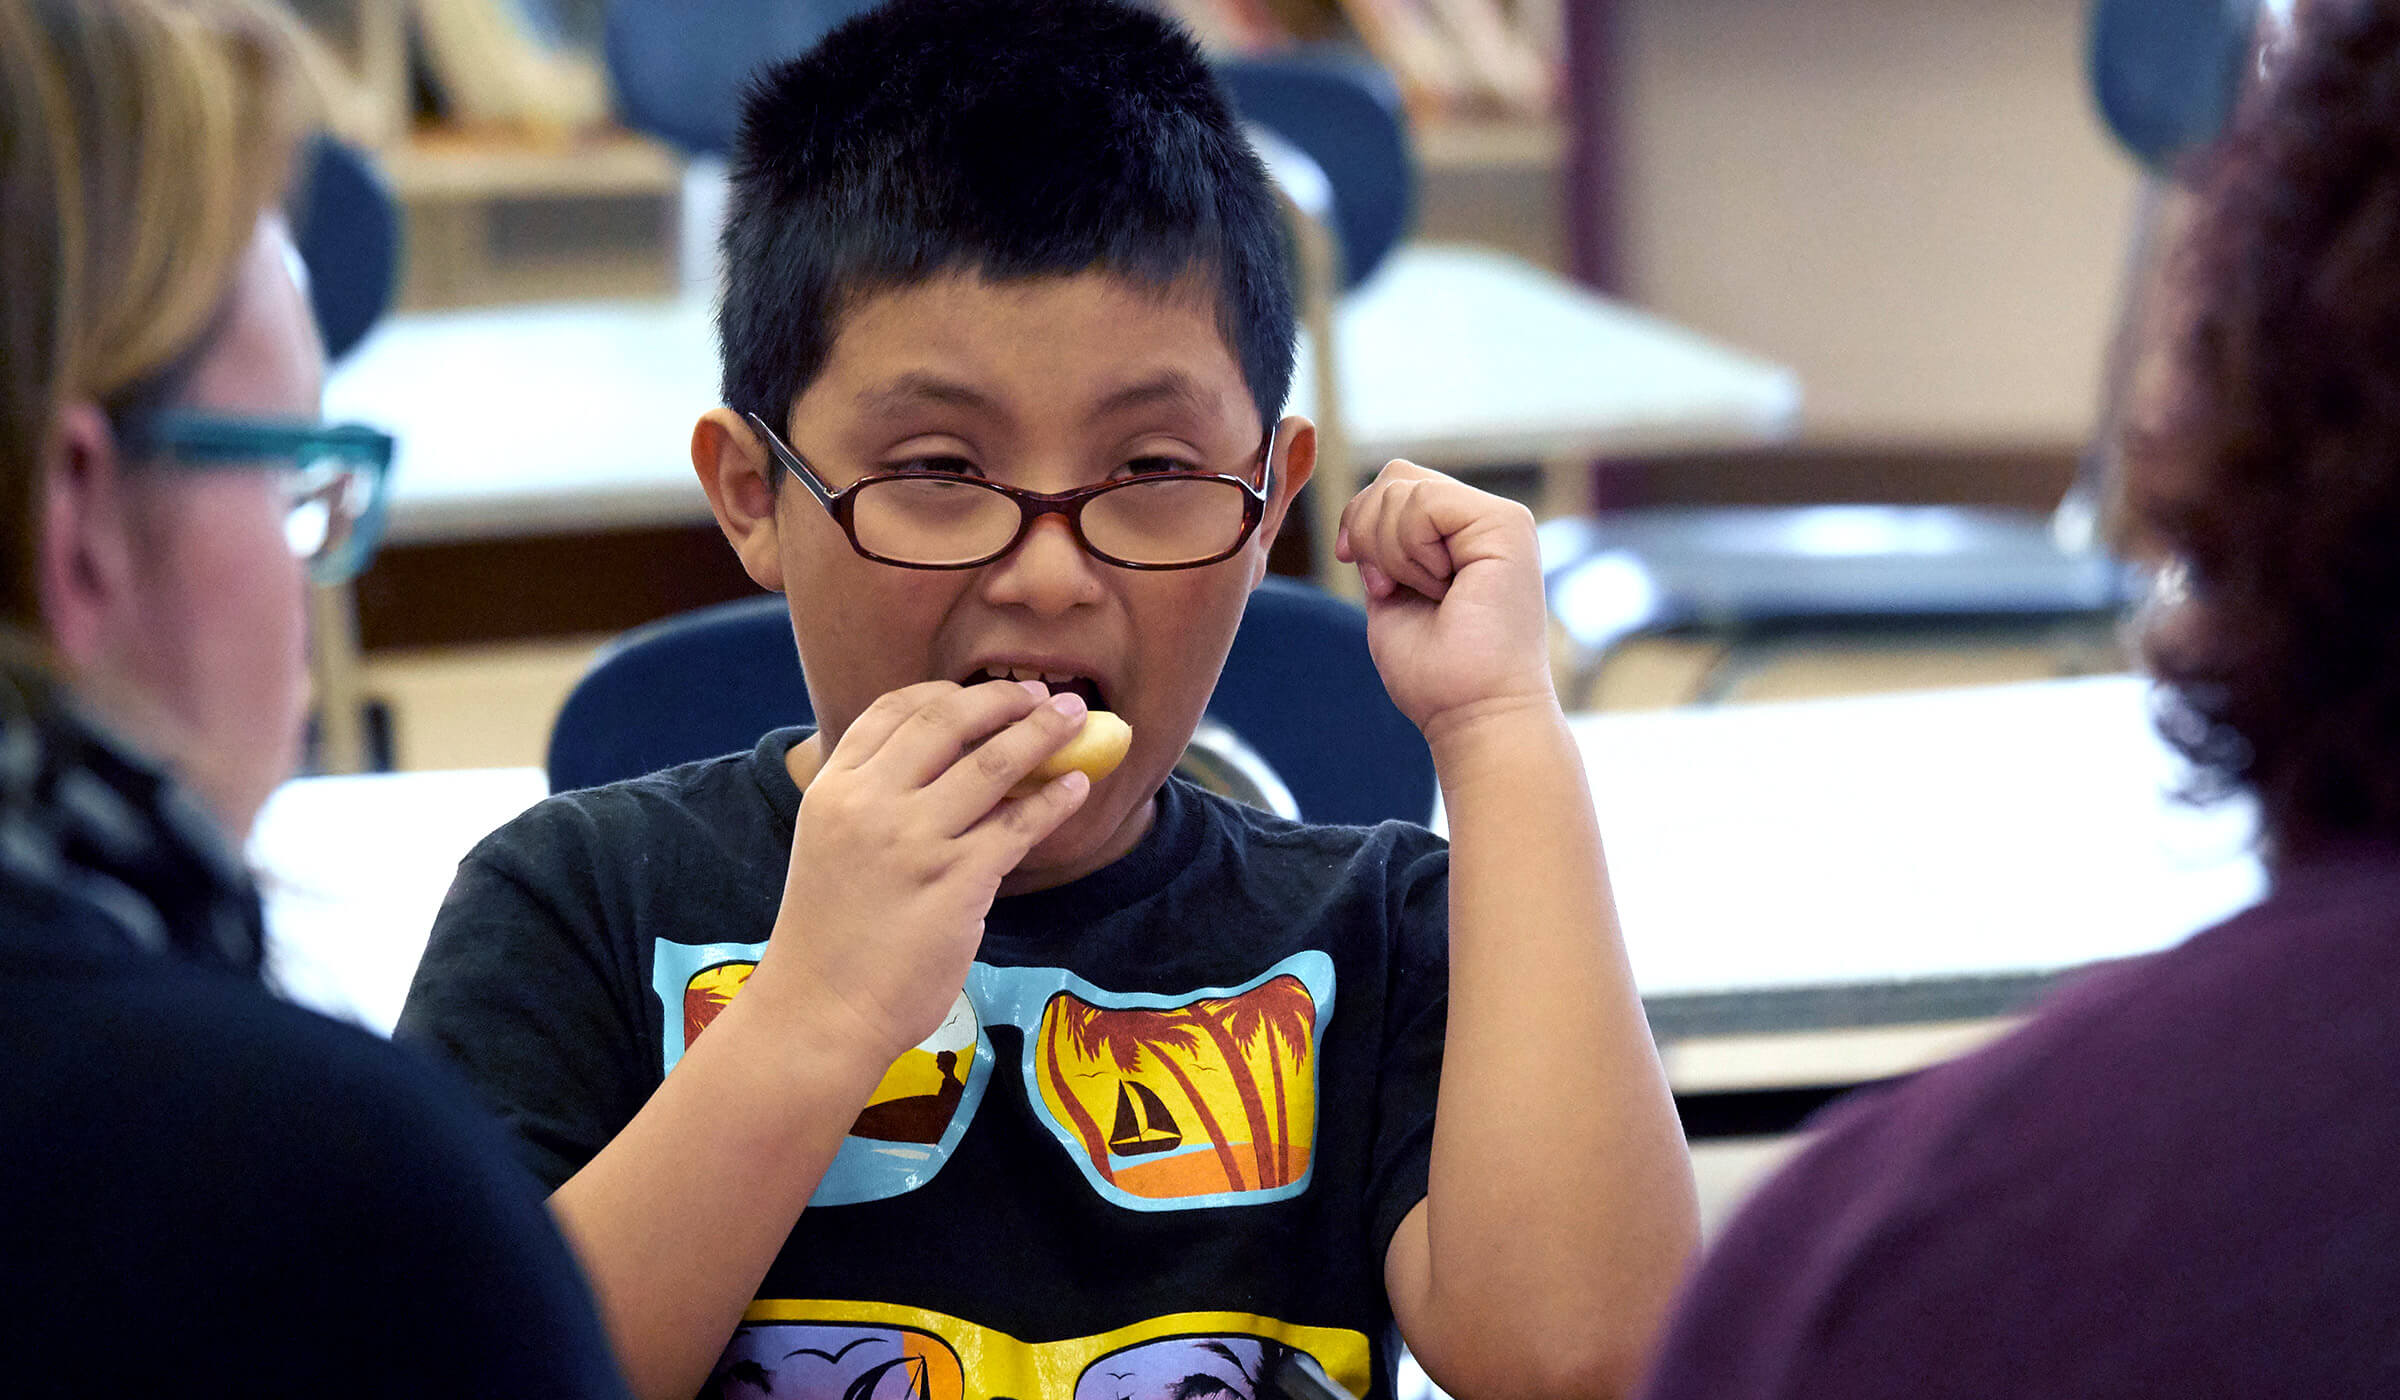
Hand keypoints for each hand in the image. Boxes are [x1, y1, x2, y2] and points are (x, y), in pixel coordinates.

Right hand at [749, 680, 1091, 1068]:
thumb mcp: (831, 845)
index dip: (947, 693)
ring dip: (1043, 733)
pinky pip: (1019, 824)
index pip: (893, 711)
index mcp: (833, 789)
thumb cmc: (829, 938)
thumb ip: (874, 801)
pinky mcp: (956, 881)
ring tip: (1076, 719)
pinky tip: (1077, 786)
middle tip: (1045, 696)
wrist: (820, 1011)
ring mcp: (914, 841)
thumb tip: (948, 767)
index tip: (986, 695)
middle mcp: (870, 803)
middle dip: (1004, 699)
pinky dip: (1055, 798)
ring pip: (993, 763)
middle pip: (947, 722)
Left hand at [1335, 461, 1553, 736]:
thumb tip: (1360, 509)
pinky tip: (1440, 588)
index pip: (1392, 486)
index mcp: (1458, 535)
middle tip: (1397, 589)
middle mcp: (1483, 520)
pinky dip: (1410, 551)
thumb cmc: (1437, 675)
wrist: (1475, 714)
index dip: (1360, 524)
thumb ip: (1382, 545)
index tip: (1375, 584)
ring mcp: (1500, 519)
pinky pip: (1424, 500)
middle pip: (1394, 476)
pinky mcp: (1507, 524)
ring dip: (1392, 553)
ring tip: (1430, 595)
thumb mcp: (1391, 592)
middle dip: (1370, 534)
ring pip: (1401, 486)